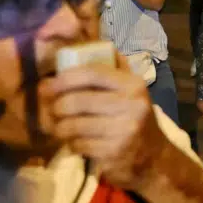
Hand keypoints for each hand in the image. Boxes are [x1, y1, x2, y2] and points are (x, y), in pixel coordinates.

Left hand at [40, 53, 169, 190]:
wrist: (154, 157)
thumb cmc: (135, 117)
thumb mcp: (131, 90)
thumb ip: (112, 68)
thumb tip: (84, 44)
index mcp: (133, 85)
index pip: (92, 73)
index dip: (65, 77)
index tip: (49, 83)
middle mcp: (131, 106)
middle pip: (77, 101)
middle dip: (57, 106)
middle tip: (51, 109)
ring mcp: (123, 131)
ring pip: (73, 125)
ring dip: (60, 127)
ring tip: (60, 126)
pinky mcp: (113, 153)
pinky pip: (78, 145)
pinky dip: (71, 144)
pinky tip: (76, 142)